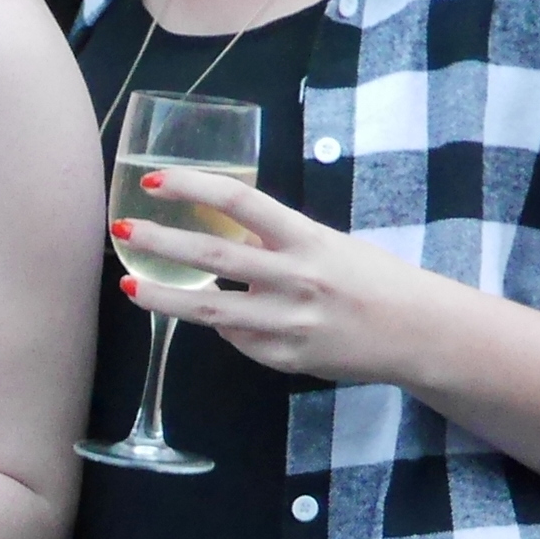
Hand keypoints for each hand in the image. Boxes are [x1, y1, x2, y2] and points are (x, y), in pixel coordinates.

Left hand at [114, 167, 445, 385]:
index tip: (154, 180)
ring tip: (127, 285)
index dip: (194, 187)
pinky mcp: (285, 358)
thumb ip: (275, 241)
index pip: (240, 201)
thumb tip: (221, 237)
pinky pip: (239, 340)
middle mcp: (296, 278)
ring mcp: (289, 322)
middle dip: (160, 242)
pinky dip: (227, 328)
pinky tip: (228, 320)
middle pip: (212, 258)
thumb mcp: (328, 244)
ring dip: (161, 298)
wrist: (419, 332)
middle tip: (121, 230)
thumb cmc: (371, 279)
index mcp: (308, 239)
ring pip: (209, 311)